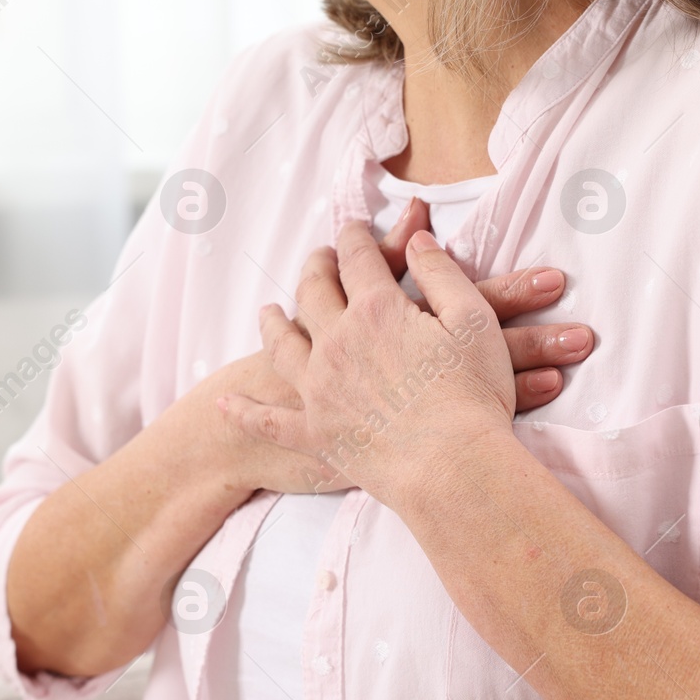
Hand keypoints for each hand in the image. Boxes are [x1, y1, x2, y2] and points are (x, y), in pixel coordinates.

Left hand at [218, 217, 554, 501]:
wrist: (452, 468)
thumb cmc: (473, 395)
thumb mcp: (473, 320)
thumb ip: (442, 273)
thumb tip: (418, 241)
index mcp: (375, 309)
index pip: (357, 257)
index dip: (355, 237)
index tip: (355, 230)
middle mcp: (336, 342)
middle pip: (312, 291)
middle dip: (315, 267)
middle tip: (318, 259)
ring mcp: (319, 389)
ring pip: (281, 346)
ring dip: (272, 324)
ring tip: (268, 313)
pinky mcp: (315, 434)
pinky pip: (268, 421)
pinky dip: (244, 411)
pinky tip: (226, 403)